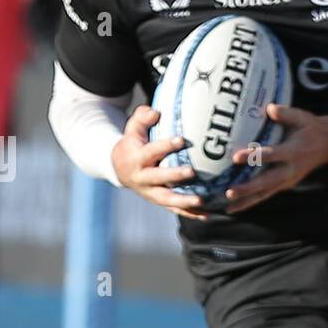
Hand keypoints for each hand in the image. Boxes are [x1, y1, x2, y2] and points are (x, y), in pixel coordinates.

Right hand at [111, 105, 209, 220]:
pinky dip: (191, 214)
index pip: (152, 151)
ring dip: (184, 201)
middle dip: (175, 176)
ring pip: (167, 199)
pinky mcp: (159, 201)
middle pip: (159, 178)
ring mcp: (150, 192)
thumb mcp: (133, 128)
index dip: (166, 146)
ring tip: (201, 201)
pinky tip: (208, 215)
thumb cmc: (133, 143)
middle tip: (192, 171)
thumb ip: (142, 117)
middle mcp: (143, 177)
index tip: (181, 139)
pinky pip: (175, 209)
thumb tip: (156, 112)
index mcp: (137, 158)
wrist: (120, 168)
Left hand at [223, 105, 327, 215]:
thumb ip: (285, 113)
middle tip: (229, 192)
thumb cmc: (311, 128)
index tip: (235, 157)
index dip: (253, 156)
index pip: (271, 155)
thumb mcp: (302, 117)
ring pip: (265, 194)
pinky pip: (266, 195)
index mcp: (294, 152)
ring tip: (228, 208)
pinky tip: (235, 207)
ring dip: (247, 201)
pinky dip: (251, 202)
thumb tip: (269, 108)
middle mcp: (290, 170)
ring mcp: (288, 181)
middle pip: (266, 182)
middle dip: (248, 189)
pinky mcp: (284, 185)